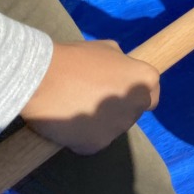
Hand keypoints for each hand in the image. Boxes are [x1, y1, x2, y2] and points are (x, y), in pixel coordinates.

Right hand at [20, 40, 159, 154]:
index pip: (152, 94)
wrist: (41, 79)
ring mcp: (119, 127)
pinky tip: (67, 123)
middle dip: (118, 108)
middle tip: (94, 99)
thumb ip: (122, 62)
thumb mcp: (107, 49)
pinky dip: (81, 137)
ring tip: (77, 109)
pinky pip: (92, 142)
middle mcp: (138, 105)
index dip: (134, 94)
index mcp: (146, 80)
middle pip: (133, 112)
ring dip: (101, 123)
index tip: (118, 93)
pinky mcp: (97, 144)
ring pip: (113, 128)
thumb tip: (123, 68)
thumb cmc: (75, 58)